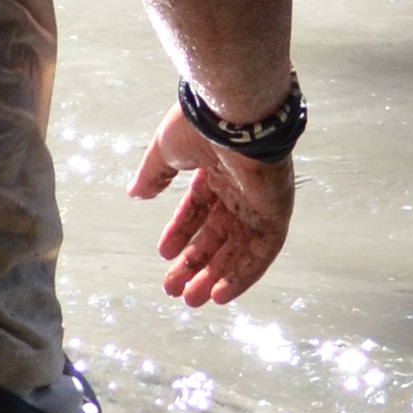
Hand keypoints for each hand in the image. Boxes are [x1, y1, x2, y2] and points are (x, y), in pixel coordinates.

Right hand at [131, 104, 297, 305]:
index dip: (181, 232)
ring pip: (238, 248)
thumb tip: (136, 194)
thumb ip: (153, 173)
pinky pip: (263, 251)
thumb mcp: (166, 149)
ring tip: (191, 299)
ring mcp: (259, 200)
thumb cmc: (200, 125)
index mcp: (216, 168)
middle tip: (173, 289)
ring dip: (216, 275)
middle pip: (218, 234)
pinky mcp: (276, 211)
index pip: (199, 208)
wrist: (235, 113)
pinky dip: (244, 274)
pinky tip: (220, 294)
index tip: (163, 253)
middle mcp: (239, 186)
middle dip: (195, 262)